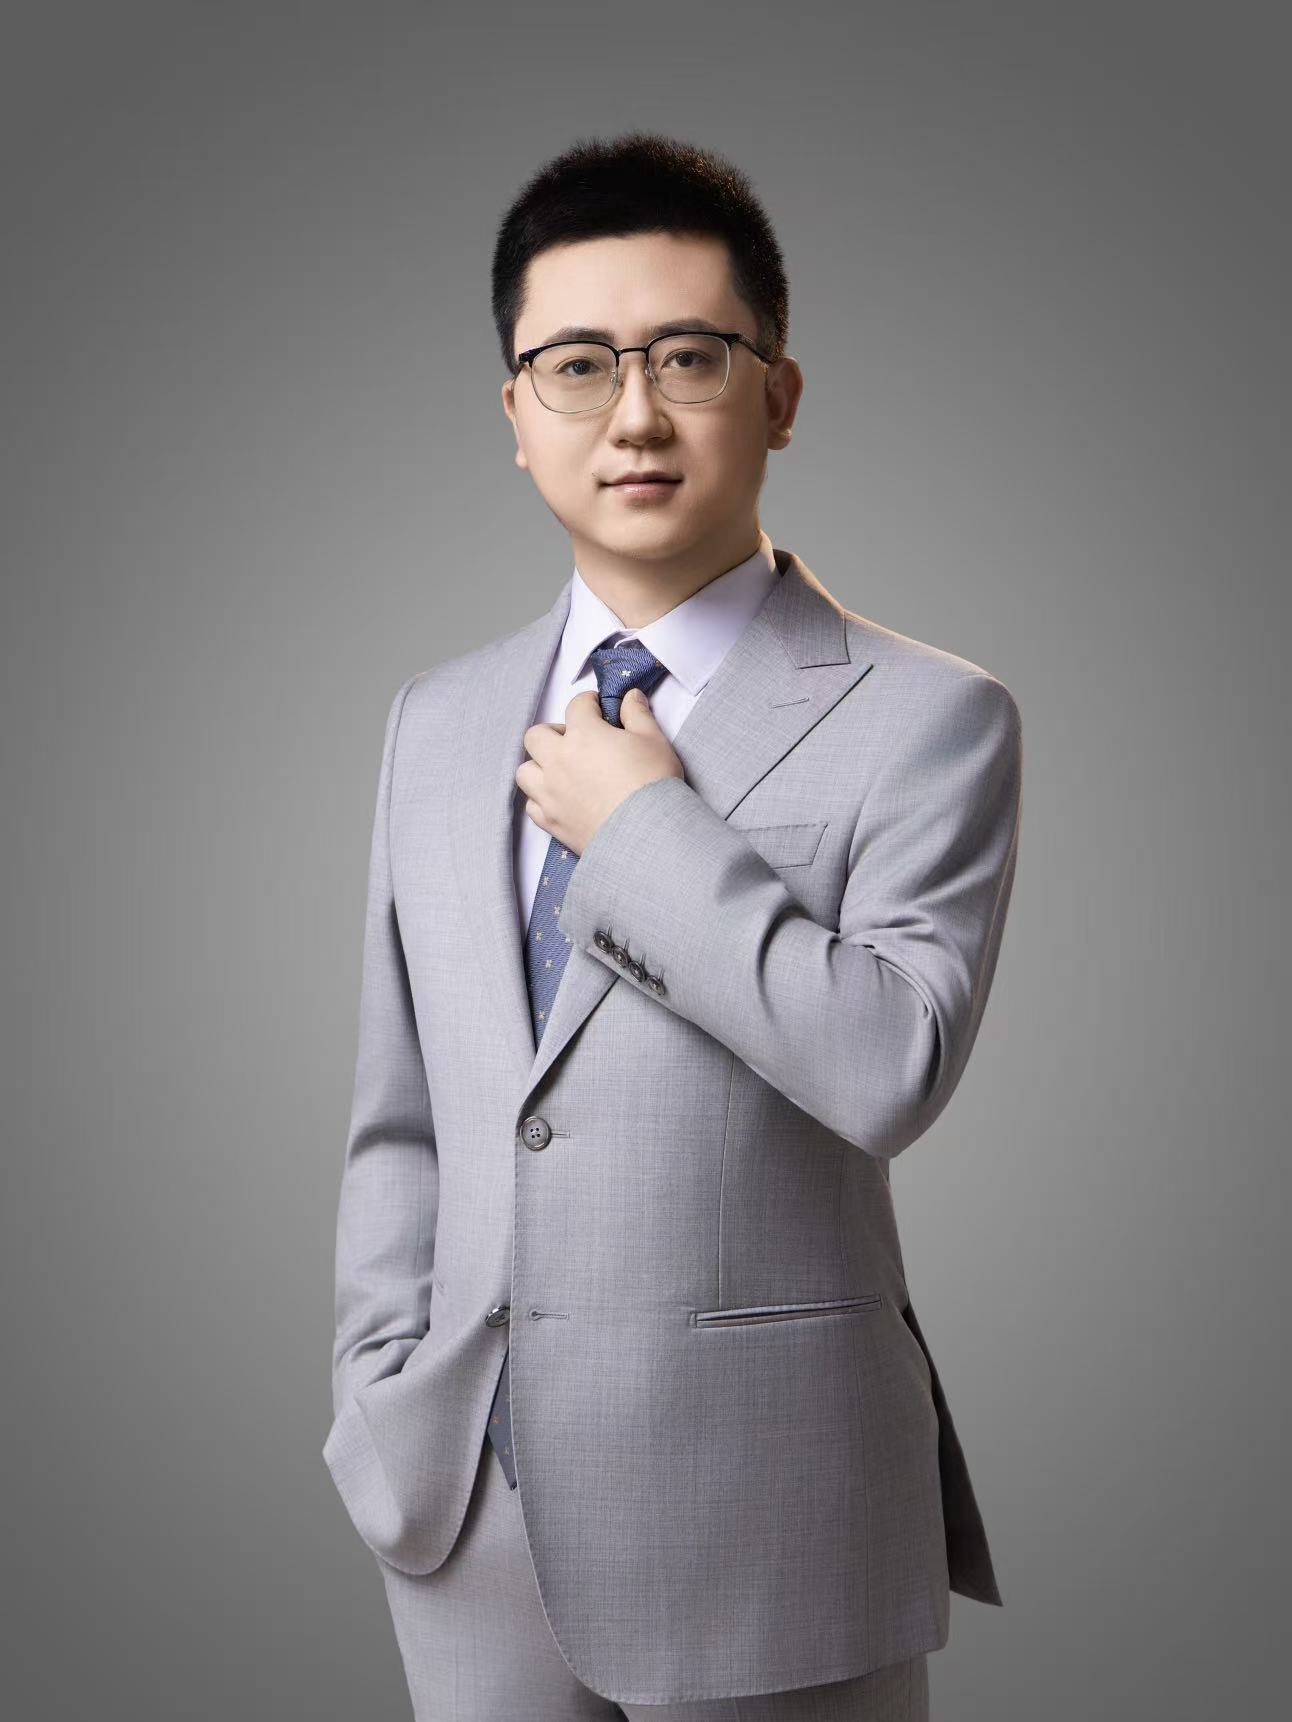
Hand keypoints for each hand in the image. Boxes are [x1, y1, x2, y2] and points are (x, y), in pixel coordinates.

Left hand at [516, 688, 683, 856]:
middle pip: (536, 735)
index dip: (588, 703)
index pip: (576, 706)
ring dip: (539, 766)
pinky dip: (541, 800)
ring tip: (560, 771)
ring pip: (525, 771)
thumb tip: (630, 697)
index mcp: (583, 734)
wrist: (647, 834)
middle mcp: (558, 760)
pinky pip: (532, 806)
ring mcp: (550, 792)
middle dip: (553, 733)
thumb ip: (638, 714)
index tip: (597, 708)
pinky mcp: (551, 821)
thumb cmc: (653, 784)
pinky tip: (559, 800)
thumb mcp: (654, 741)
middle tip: (575, 740)